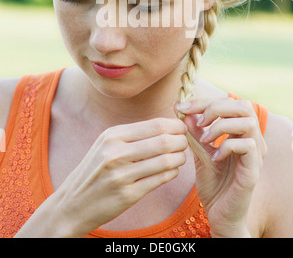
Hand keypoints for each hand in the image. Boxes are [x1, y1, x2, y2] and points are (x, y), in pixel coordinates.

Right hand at [51, 117, 187, 236]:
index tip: (181, 129)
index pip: (156, 125)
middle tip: (184, 143)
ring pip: (166, 161)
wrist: (72, 204)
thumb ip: (133, 134)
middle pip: (164, 141)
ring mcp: (122, 175)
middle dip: (181, 141)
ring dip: (179, 158)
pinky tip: (171, 171)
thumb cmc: (95, 171)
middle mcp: (116, 152)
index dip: (175, 126)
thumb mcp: (106, 144)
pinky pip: (161, 179)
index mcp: (113, 135)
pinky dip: (172, 173)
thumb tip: (167, 125)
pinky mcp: (128, 195)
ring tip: (179, 158)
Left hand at [175, 97, 266, 237]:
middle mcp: (252, 139)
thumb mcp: (199, 151)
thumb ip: (193, 130)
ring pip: (247, 122)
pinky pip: (247, 145)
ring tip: (205, 140)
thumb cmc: (213, 183)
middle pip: (243, 105)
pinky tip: (214, 157)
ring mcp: (256, 154)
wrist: (219, 215)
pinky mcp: (253, 170)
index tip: (182, 107)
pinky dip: (226, 146)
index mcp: (240, 132)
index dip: (204, 101)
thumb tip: (179, 106)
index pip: (228, 102)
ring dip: (220, 126)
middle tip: (197, 121)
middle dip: (215, 107)